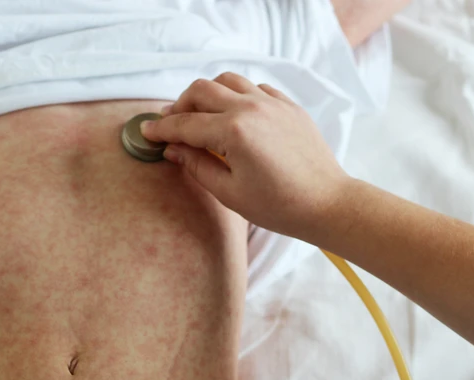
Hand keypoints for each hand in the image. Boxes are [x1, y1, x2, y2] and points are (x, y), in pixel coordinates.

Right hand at [141, 72, 351, 237]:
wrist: (326, 203)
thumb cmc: (279, 205)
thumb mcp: (229, 192)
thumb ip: (197, 165)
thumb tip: (174, 149)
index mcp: (234, 131)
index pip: (186, 124)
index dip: (162, 129)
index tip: (147, 132)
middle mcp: (251, 108)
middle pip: (201, 90)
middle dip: (180, 105)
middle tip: (172, 124)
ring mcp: (272, 103)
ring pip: (227, 80)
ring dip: (207, 93)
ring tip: (201, 115)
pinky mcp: (288, 106)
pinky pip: (254, 87)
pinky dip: (237, 95)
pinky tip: (234, 115)